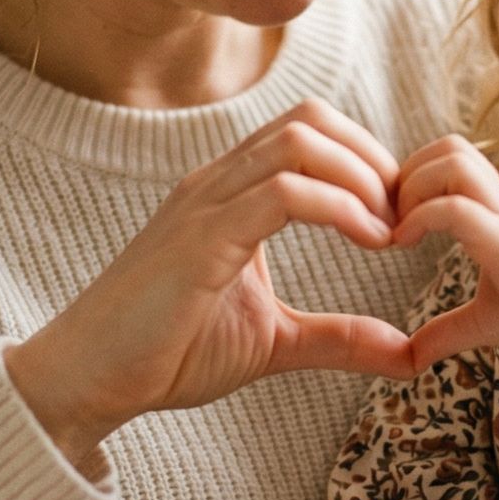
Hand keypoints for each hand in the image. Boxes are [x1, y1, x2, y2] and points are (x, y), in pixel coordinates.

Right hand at [5, 100, 413, 470]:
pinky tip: (371, 242)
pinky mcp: (201, 238)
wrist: (88, 380)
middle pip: (311, 119)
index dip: (367, 161)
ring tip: (390, 230)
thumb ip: (339, 338)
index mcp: (231, 193)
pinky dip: (340, 208)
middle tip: (406, 218)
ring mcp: (206, 203)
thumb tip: (410, 355)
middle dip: (373, 159)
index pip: (309, 131)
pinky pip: (284, 193)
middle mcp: (217, 182)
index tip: (401, 218)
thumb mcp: (274, 342)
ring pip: (300, 142)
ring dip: (362, 178)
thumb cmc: (167, 354)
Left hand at [391, 137, 498, 432]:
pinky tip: (404, 245)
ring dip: (412, 188)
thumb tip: (410, 357)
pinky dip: (421, 217)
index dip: (410, 178)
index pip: (449, 157)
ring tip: (397, 231)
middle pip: (450, 146)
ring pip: (454, 161)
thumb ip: (446, 331)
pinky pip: (456, 207)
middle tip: (388, 221)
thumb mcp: (484, 322)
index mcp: (496, 210)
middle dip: (408, 173)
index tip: (389, 223)